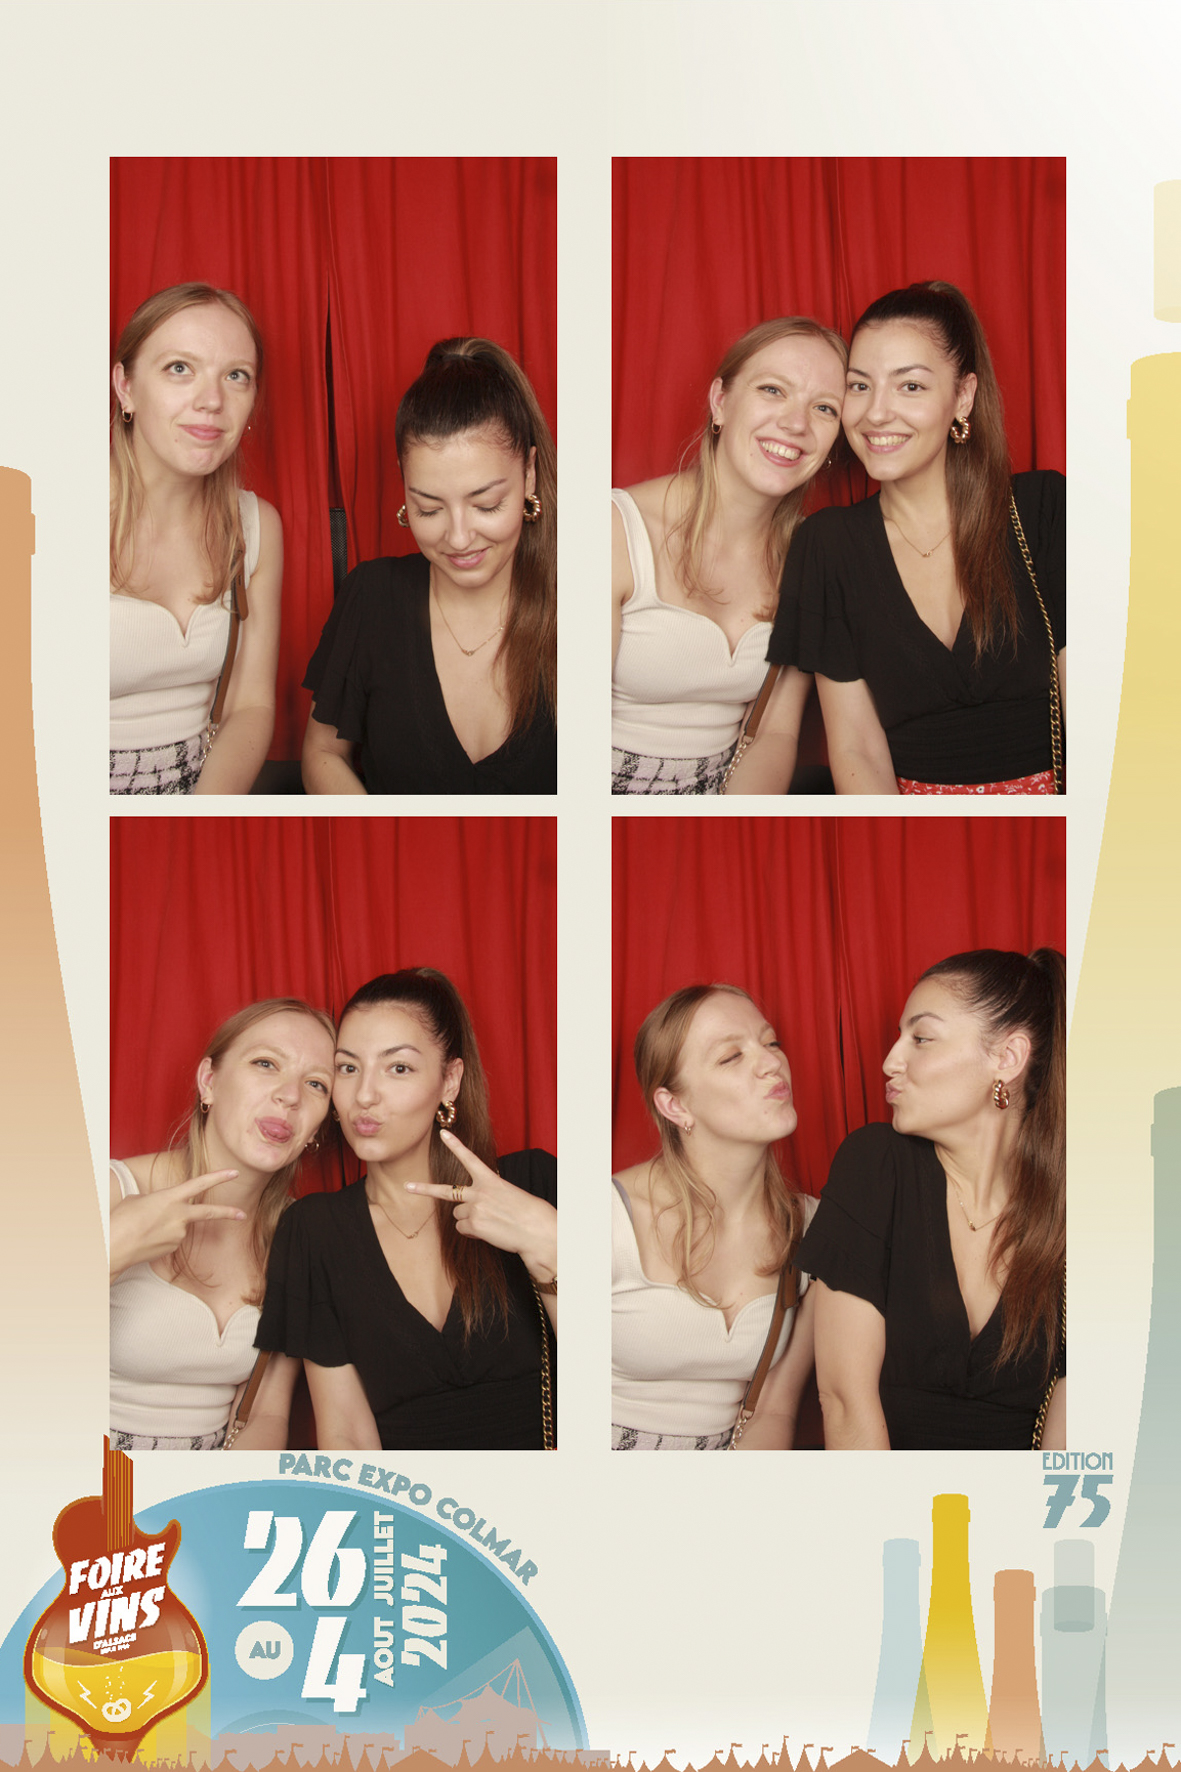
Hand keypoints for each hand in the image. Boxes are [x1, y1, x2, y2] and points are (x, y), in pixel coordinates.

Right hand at [110, 1168, 244, 1278]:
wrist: (113, 1246)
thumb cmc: (121, 1219)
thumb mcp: (138, 1200)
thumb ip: (157, 1201)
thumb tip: (163, 1210)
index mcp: (170, 1198)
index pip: (199, 1183)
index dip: (218, 1176)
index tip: (234, 1173)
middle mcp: (179, 1216)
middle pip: (208, 1212)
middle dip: (227, 1212)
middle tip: (242, 1214)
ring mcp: (177, 1234)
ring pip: (179, 1227)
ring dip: (167, 1226)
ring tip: (143, 1228)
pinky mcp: (173, 1248)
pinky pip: (171, 1239)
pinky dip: (162, 1238)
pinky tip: (146, 1239)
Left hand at [405, 1130, 556, 1280]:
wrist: (536, 1229)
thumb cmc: (526, 1212)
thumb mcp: (506, 1194)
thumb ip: (486, 1195)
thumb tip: (466, 1212)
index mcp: (490, 1180)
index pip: (469, 1159)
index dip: (455, 1145)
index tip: (443, 1133)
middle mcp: (479, 1192)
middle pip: (446, 1192)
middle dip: (425, 1190)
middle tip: (408, 1186)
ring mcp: (475, 1209)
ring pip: (458, 1215)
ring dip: (469, 1220)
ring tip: (490, 1222)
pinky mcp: (474, 1225)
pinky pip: (462, 1229)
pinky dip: (473, 1233)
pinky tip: (489, 1232)